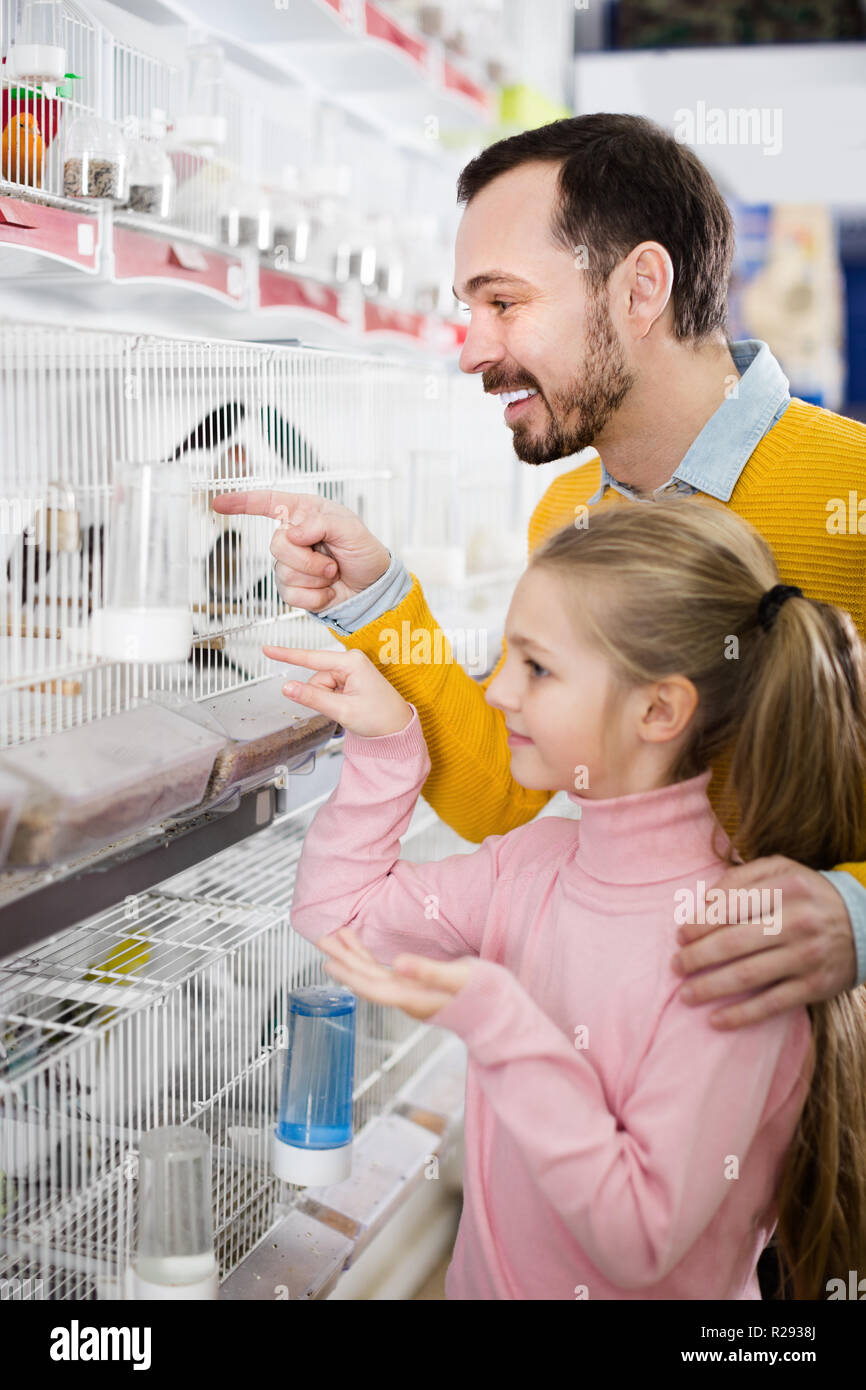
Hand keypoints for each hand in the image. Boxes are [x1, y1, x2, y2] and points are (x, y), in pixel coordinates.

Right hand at [212, 490, 390, 611]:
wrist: (372, 589)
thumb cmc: (366, 554)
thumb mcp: (352, 530)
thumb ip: (321, 524)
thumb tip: (294, 533)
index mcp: (306, 513)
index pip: (269, 503)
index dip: (242, 502)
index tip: (219, 503)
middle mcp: (295, 536)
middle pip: (276, 545)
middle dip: (307, 559)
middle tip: (331, 563)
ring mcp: (292, 564)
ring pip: (283, 573)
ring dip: (315, 578)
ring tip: (332, 574)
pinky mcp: (293, 589)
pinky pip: (291, 595)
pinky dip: (314, 597)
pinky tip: (327, 590)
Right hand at [263, 643, 412, 738]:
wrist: (396, 729)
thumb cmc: (379, 718)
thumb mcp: (342, 710)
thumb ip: (312, 698)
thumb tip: (287, 687)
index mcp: (351, 662)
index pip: (311, 658)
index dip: (286, 655)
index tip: (267, 649)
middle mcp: (350, 661)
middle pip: (316, 678)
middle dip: (321, 696)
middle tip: (343, 709)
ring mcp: (349, 669)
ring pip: (320, 686)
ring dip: (328, 700)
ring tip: (349, 708)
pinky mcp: (349, 678)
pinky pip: (328, 689)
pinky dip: (333, 700)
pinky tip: (349, 706)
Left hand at [319, 926, 473, 1021]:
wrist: (502, 1017)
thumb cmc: (487, 999)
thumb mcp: (459, 979)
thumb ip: (428, 973)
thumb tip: (398, 965)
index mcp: (414, 999)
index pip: (373, 987)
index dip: (350, 974)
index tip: (330, 960)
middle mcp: (407, 999)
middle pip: (367, 980)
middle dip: (344, 959)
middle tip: (323, 939)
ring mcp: (411, 995)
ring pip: (374, 976)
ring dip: (354, 957)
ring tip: (337, 937)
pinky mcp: (417, 989)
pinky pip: (386, 975)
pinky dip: (372, 960)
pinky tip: (362, 950)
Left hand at [672, 856, 857, 1028]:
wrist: (865, 924)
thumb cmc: (808, 894)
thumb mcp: (780, 870)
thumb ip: (740, 878)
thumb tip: (702, 904)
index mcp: (786, 888)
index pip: (730, 907)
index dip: (699, 924)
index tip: (680, 935)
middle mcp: (797, 921)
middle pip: (733, 943)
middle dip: (697, 957)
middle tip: (676, 966)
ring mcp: (806, 956)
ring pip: (747, 975)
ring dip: (710, 988)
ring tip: (686, 995)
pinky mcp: (814, 986)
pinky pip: (771, 1004)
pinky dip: (740, 1015)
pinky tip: (715, 1020)